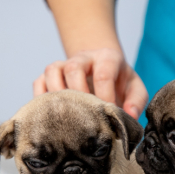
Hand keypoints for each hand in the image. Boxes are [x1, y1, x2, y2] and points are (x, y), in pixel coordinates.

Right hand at [33, 48, 147, 119]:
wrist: (103, 68)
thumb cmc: (120, 82)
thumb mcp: (135, 88)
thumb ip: (136, 102)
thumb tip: (129, 116)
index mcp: (107, 58)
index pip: (103, 75)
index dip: (104, 97)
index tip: (106, 115)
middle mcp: (83, 57)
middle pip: (74, 69)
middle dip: (79, 95)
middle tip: (86, 116)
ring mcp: (64, 64)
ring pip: (52, 71)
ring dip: (58, 95)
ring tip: (68, 116)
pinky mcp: (49, 75)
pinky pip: (38, 82)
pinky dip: (41, 98)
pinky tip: (50, 114)